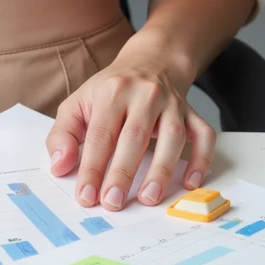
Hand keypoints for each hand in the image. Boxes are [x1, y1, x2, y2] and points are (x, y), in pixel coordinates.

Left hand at [46, 32, 215, 210]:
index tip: (86, 197)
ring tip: (148, 198)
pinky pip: (204, 136)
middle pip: (134, 136)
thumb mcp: (78, 103)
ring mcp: (173, 104)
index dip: (92, 168)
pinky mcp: (193, 113)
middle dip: (122, 173)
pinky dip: (201, 160)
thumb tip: (59, 166)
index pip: (101, 134)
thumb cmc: (110, 90)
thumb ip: (63, 134)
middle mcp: (145, 94)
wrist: (150, 62)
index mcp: (113, 91)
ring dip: (161, 170)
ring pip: (172, 137)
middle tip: (113, 203)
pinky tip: (190, 183)